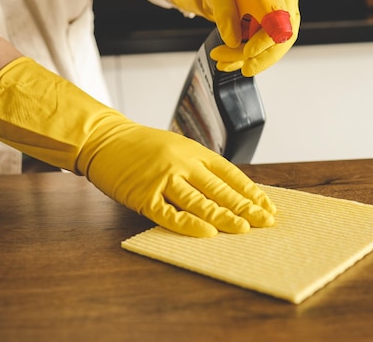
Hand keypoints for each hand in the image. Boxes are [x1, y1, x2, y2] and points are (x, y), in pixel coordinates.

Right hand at [77, 118, 275, 237]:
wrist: (104, 138)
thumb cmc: (143, 145)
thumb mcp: (178, 146)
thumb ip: (201, 166)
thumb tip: (230, 191)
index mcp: (195, 152)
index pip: (231, 175)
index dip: (251, 192)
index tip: (268, 207)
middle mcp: (183, 164)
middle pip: (221, 190)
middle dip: (246, 207)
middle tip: (266, 222)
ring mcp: (163, 180)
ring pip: (200, 202)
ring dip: (225, 217)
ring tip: (245, 229)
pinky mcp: (143, 196)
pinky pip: (171, 214)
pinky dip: (190, 225)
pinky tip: (208, 233)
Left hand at [165, 0, 298, 75]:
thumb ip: (224, 10)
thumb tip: (232, 39)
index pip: (281, 19)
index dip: (267, 39)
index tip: (249, 52)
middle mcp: (284, 5)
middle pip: (282, 39)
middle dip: (261, 58)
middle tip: (243, 68)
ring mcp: (279, 22)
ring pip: (273, 50)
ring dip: (249, 61)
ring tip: (223, 61)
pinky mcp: (271, 35)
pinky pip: (263, 53)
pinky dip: (244, 61)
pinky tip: (227, 62)